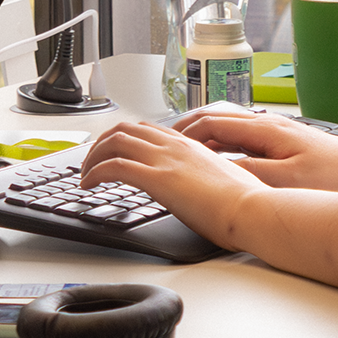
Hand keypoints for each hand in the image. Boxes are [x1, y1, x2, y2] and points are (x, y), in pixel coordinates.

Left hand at [80, 121, 264, 247]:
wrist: (252, 209)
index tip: (115, 152)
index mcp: (191, 145)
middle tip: (92, 162)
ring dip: (93, 156)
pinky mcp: (158, 178)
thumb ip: (205, 178)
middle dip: (102, 143)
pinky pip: (114, 166)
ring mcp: (166, 159)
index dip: (126, 138)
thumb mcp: (223, 181)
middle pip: (127, 128)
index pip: (149, 129)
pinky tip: (89, 185)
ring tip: (85, 174)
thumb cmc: (245, 202)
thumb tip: (200, 189)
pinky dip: (95, 172)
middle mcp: (176, 146)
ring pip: (115, 141)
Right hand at [170, 109, 337, 189]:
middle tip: (164, 143)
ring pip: (232, 127)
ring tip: (187, 152)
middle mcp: (271, 125)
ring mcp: (280, 133)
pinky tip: (224, 162)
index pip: (212, 122)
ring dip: (207, 137)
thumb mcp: (286, 180)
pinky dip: (225, 146)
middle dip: (188, 130)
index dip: (182, 133)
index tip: (162, 145)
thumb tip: (214, 168)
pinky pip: (246, 139)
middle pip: (218, 119)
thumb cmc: (336, 177)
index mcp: (266, 129)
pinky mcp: (289, 145)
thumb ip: (248, 172)